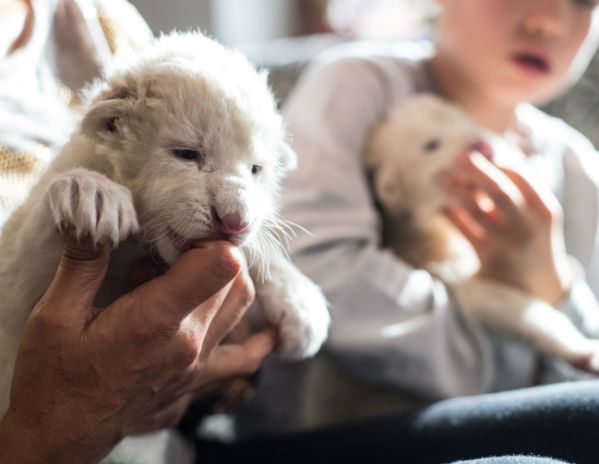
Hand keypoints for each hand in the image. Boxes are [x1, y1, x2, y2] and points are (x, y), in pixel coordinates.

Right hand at [0, 228, 275, 463]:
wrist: (62, 436)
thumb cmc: (54, 379)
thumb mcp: (57, 315)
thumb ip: (83, 261)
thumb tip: (92, 208)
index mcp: (156, 320)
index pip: (220, 263)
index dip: (209, 236)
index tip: (183, 227)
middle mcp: (190, 342)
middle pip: (234, 276)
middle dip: (212, 250)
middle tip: (175, 245)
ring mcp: (199, 364)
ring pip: (241, 303)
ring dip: (229, 277)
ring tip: (191, 269)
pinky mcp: (199, 379)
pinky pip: (245, 358)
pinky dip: (261, 340)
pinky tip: (270, 332)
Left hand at [440, 149, 572, 304]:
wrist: (537, 287)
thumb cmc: (530, 240)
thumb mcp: (534, 216)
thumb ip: (516, 190)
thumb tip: (484, 156)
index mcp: (545, 210)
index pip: (522, 177)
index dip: (498, 160)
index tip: (480, 149)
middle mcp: (528, 227)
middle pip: (500, 191)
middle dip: (476, 171)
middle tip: (457, 156)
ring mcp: (508, 244)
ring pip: (477, 211)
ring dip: (456, 191)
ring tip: (439, 176)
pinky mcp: (488, 260)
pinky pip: (465, 232)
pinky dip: (451, 216)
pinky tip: (440, 206)